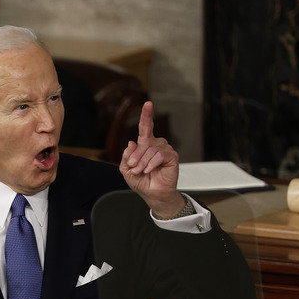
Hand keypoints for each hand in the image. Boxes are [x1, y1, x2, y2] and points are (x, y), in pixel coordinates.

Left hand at [119, 101, 183, 216]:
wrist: (152, 194)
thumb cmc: (142, 182)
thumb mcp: (126, 169)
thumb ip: (126, 156)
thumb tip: (131, 143)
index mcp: (145, 145)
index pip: (146, 127)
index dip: (146, 115)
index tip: (148, 104)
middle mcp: (156, 144)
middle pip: (143, 142)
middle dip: (135, 157)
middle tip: (133, 168)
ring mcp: (165, 149)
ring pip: (150, 149)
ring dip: (142, 163)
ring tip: (141, 172)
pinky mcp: (172, 156)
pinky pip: (159, 154)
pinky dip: (151, 164)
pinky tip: (149, 171)